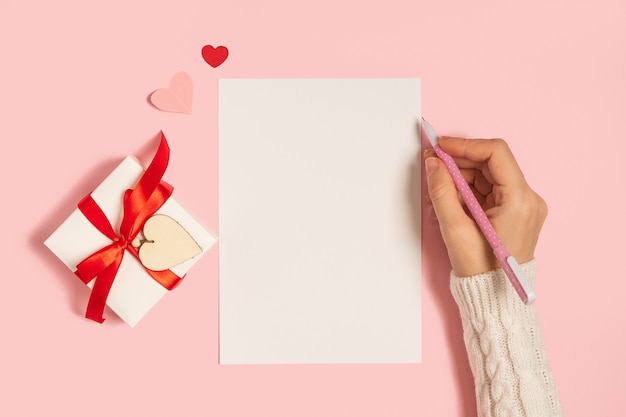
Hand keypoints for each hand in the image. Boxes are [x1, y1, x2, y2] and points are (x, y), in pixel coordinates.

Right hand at [424, 137, 546, 276]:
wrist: (494, 296)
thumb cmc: (480, 270)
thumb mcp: (454, 229)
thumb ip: (442, 191)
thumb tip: (434, 164)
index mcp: (520, 201)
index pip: (495, 153)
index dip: (465, 145)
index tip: (441, 147)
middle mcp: (528, 199)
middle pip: (491, 163)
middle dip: (460, 163)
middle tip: (433, 166)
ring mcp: (523, 206)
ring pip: (488, 176)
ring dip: (461, 178)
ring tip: (438, 191)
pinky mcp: (515, 213)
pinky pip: (489, 190)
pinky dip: (468, 190)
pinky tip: (450, 200)